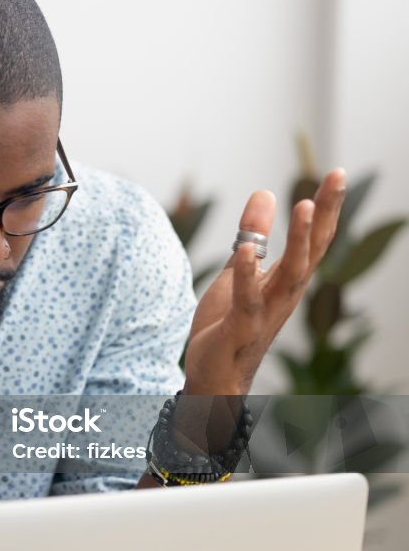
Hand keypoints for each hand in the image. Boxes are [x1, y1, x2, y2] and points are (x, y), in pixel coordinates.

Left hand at [182, 168, 346, 394]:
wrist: (214, 376)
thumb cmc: (229, 325)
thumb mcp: (240, 271)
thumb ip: (253, 236)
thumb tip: (264, 193)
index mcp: (286, 280)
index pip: (312, 239)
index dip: (325, 207)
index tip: (337, 174)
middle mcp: (284, 295)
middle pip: (311, 250)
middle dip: (324, 214)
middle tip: (336, 178)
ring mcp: (266, 312)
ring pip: (290, 274)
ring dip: (297, 241)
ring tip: (302, 205)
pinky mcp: (240, 328)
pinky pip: (247, 299)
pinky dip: (247, 274)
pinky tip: (244, 249)